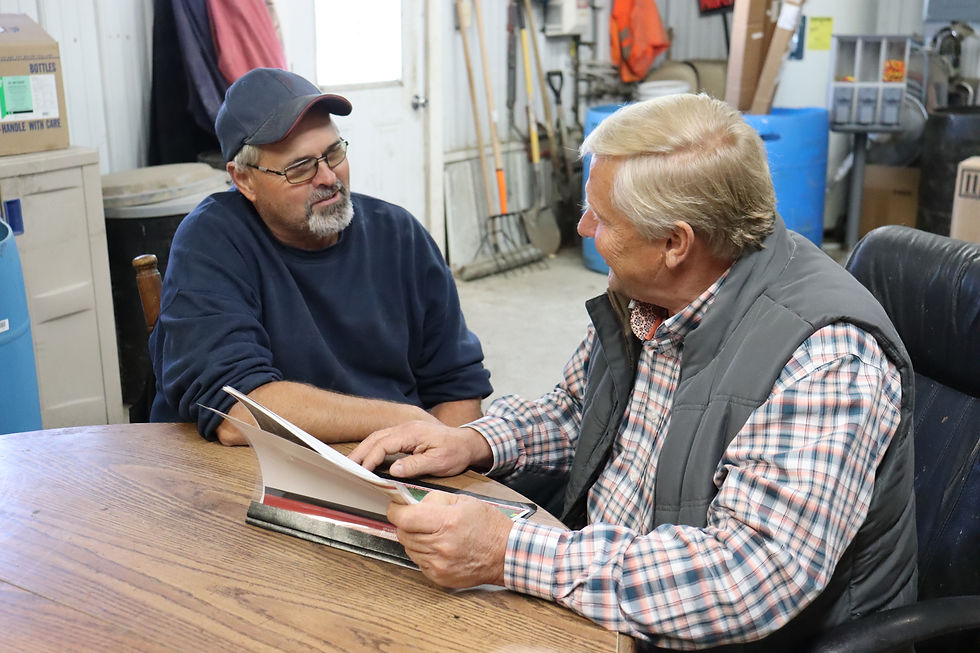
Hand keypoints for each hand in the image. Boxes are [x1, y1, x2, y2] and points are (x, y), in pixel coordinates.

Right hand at [349, 421, 492, 477]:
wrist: (468, 443)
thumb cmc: (455, 452)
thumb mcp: (438, 462)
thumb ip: (415, 466)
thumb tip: (393, 471)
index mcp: (412, 433)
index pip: (384, 444)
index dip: (370, 458)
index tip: (362, 472)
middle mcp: (406, 428)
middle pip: (375, 438)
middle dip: (360, 453)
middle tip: (346, 467)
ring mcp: (406, 429)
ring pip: (378, 437)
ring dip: (364, 450)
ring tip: (352, 465)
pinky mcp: (407, 434)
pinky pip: (385, 439)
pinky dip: (373, 448)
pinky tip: (368, 458)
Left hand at [388, 491, 511, 587]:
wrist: (506, 554)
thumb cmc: (489, 526)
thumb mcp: (464, 501)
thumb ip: (434, 500)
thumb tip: (413, 503)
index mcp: (447, 522)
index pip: (405, 518)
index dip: (396, 511)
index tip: (396, 507)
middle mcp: (441, 545)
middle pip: (403, 533)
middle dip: (406, 523)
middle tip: (417, 518)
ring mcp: (439, 564)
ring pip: (408, 548)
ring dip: (414, 538)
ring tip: (432, 533)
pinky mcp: (440, 577)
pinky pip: (418, 561)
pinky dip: (422, 552)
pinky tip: (437, 546)